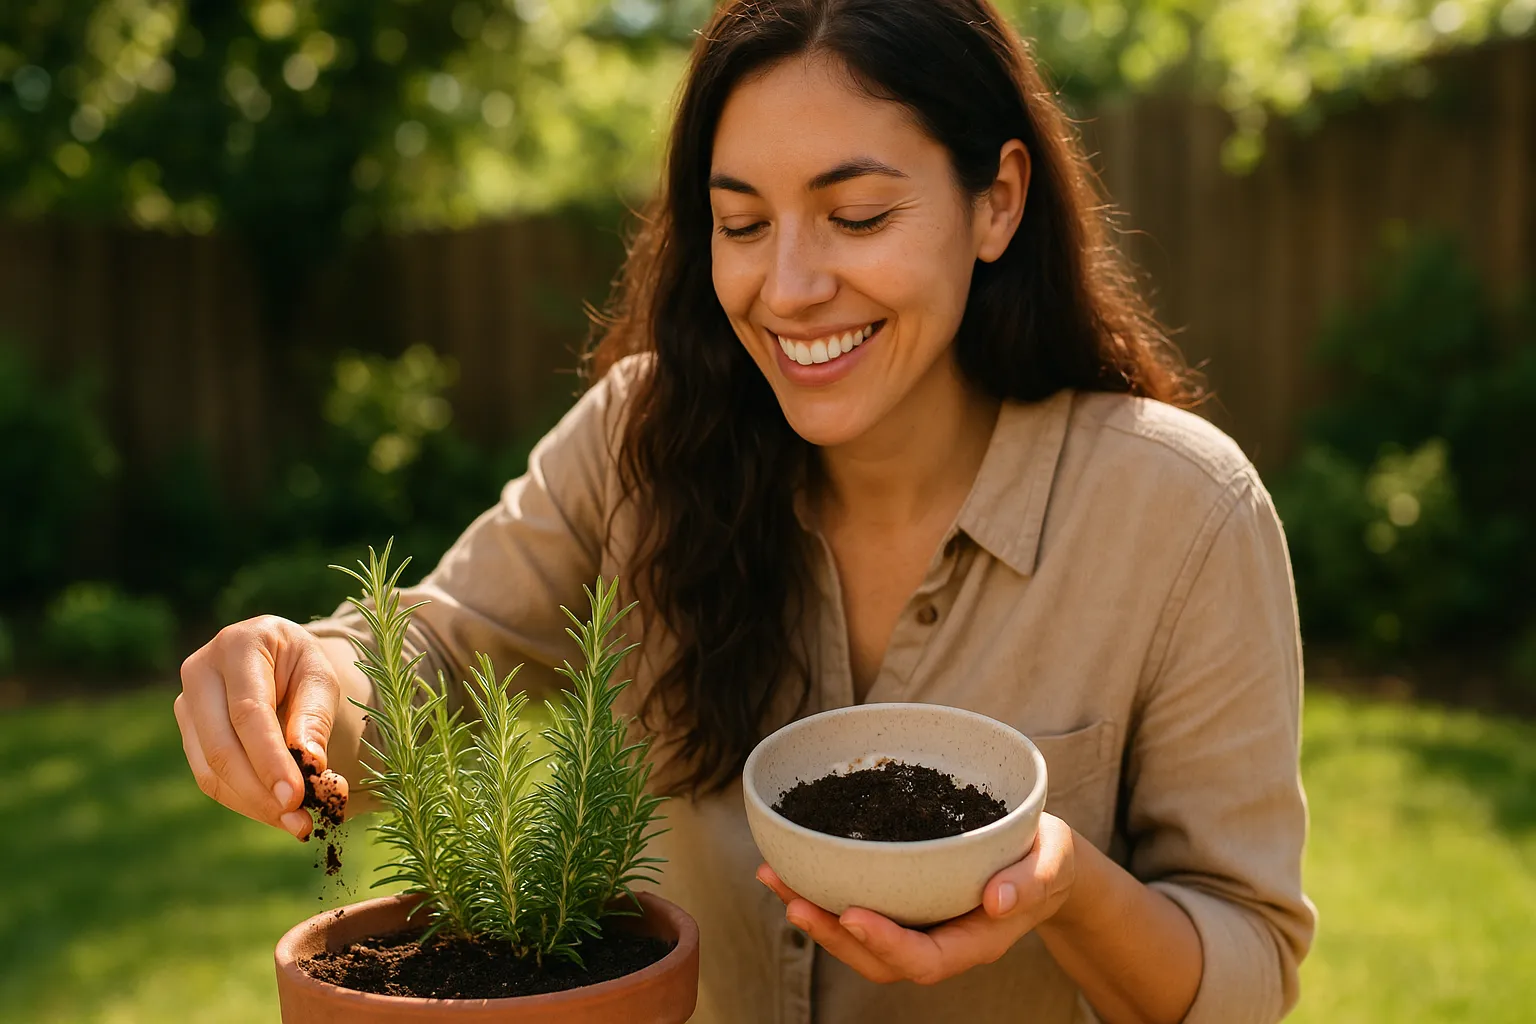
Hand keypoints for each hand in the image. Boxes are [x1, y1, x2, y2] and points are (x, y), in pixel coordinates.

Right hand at [174, 616, 349, 840]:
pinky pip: (210, 778)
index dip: (270, 759)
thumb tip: (311, 763)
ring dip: (253, 804)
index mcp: (238, 645)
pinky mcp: (187, 735)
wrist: (275, 658)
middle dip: (260, 792)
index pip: (248, 711)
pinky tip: (276, 812)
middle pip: (221, 746)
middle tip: (299, 821)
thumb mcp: (319, 678)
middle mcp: (200, 671)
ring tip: (297, 823)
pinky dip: (245, 801)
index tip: (295, 797)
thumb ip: (315, 716)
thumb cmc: (301, 665)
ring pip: (210, 770)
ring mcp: (185, 705)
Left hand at [757, 812, 1076, 984]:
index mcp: (974, 940)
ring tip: (773, 878)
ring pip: (857, 935)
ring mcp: (917, 924)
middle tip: (792, 902)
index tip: (850, 915)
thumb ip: (1030, 883)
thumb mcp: (1052, 864)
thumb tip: (996, 900)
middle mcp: (938, 939)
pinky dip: (821, 888)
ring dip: (813, 911)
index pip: (923, 958)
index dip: (884, 944)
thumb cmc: (1048, 860)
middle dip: (831, 934)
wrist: (1043, 859)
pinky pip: (858, 904)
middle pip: (877, 957)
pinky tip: (790, 862)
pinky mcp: (902, 901)